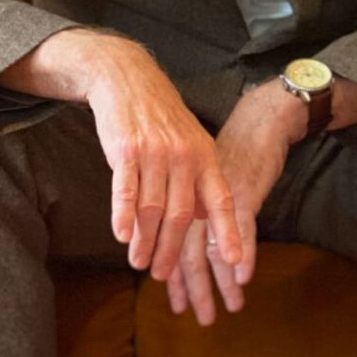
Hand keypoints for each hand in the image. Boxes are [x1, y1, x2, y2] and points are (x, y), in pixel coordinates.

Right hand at [74, 32, 242, 282]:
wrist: (129, 79)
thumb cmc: (161, 118)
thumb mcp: (191, 142)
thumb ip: (197, 179)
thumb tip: (200, 218)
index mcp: (206, 156)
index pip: (221, 201)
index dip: (228, 232)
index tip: (234, 262)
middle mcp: (185, 156)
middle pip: (180, 215)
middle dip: (172, 250)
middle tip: (162, 276)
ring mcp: (155, 153)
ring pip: (152, 209)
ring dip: (145, 242)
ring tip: (139, 263)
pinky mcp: (126, 150)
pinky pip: (126, 190)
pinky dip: (124, 216)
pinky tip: (122, 237)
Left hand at [167, 81, 299, 325]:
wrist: (257, 120)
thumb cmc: (233, 151)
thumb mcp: (202, 177)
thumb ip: (189, 204)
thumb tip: (176, 235)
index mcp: (180, 198)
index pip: (172, 245)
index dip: (175, 276)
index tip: (177, 303)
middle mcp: (192, 199)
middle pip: (187, 251)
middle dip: (193, 286)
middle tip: (198, 314)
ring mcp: (216, 196)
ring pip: (209, 244)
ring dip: (216, 278)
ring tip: (224, 306)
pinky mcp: (242, 189)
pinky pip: (240, 225)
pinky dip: (240, 251)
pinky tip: (242, 275)